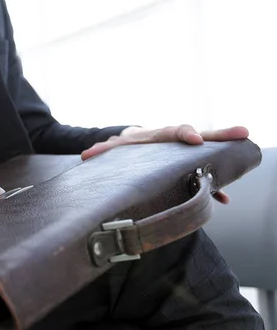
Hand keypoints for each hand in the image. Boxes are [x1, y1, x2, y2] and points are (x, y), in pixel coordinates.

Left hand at [80, 125, 249, 204]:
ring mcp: (185, 153)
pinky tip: (224, 198)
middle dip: (220, 134)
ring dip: (225, 154)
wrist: (133, 144)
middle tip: (242, 132)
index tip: (196, 139)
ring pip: (210, 151)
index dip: (185, 133)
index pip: (173, 131)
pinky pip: (206, 173)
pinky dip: (214, 186)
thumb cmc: (127, 146)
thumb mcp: (116, 148)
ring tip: (243, 157)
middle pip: (201, 134)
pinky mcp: (189, 166)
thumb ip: (104, 150)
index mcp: (159, 135)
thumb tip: (87, 154)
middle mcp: (175, 141)